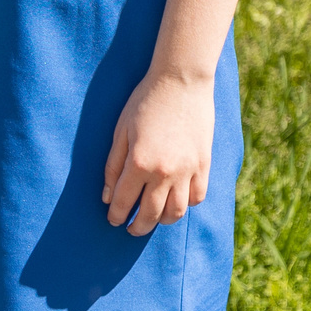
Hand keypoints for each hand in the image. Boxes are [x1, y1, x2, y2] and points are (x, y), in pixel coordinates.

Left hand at [102, 71, 213, 232]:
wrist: (181, 81)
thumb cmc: (145, 101)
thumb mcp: (121, 130)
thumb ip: (113, 166)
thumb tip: (107, 196)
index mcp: (139, 163)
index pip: (124, 202)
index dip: (116, 215)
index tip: (112, 220)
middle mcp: (164, 173)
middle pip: (150, 214)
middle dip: (137, 227)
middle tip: (131, 228)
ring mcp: (187, 171)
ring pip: (176, 212)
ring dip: (162, 220)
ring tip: (153, 218)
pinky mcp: (203, 166)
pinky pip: (196, 197)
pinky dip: (185, 204)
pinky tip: (175, 201)